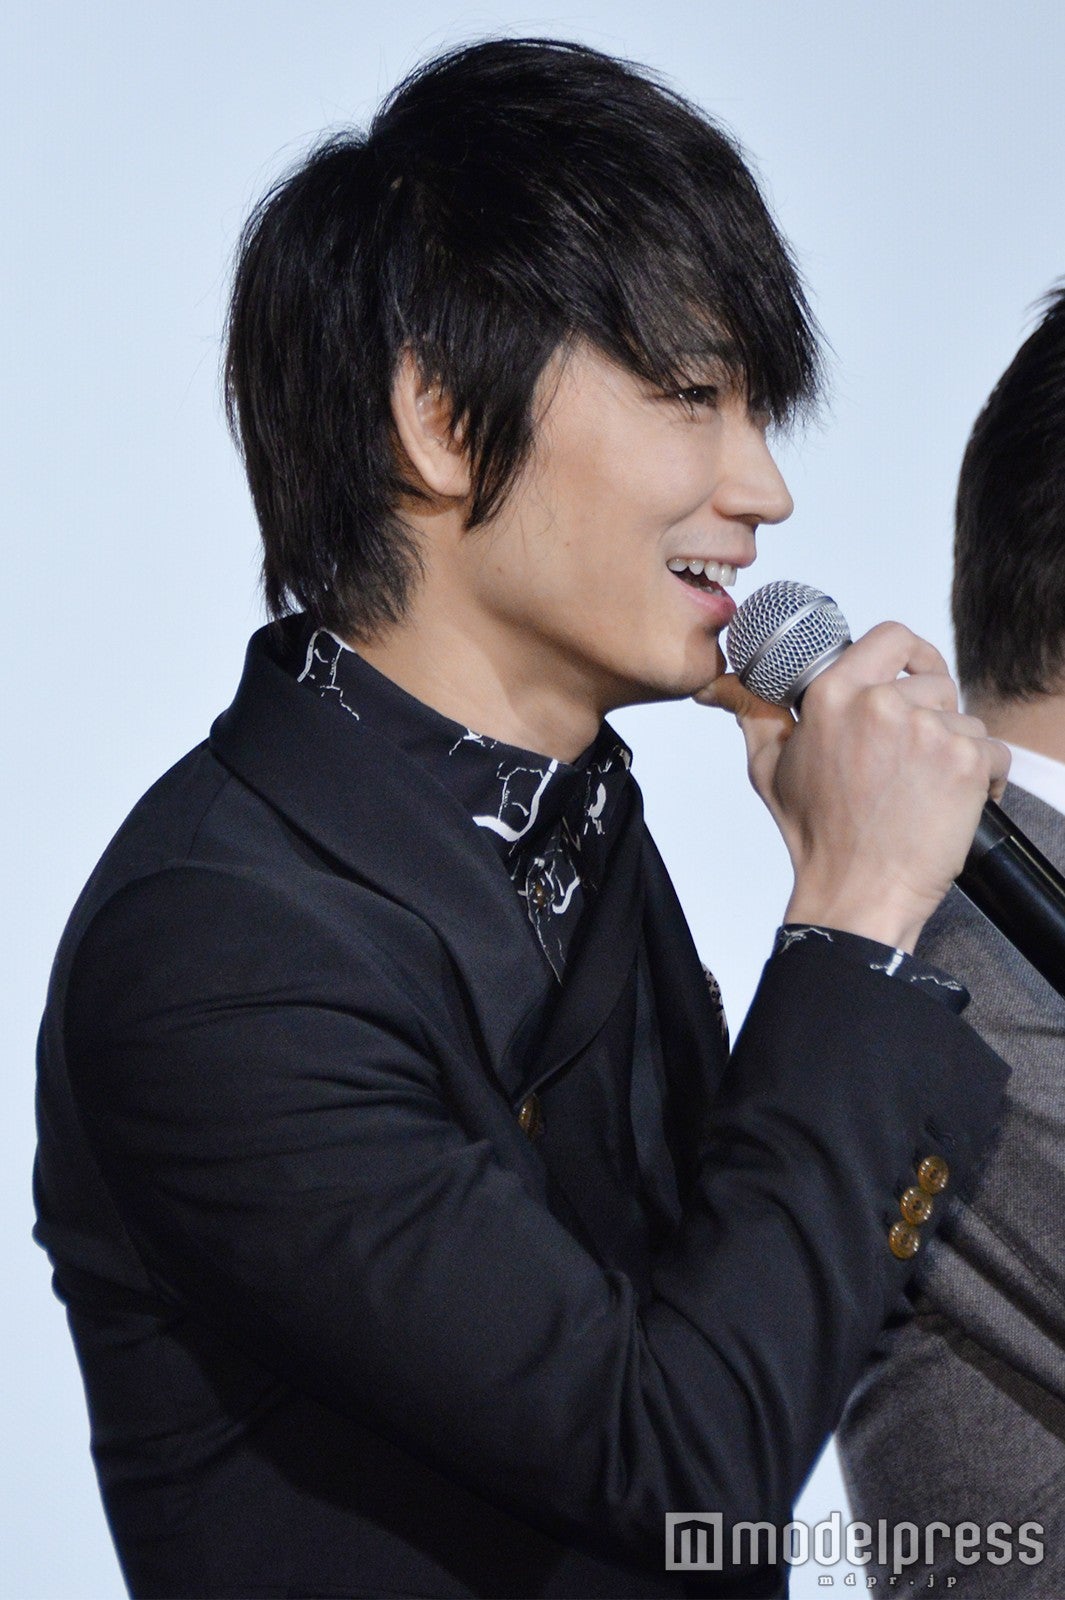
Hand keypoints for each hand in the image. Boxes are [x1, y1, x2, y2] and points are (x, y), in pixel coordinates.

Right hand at [696, 624, 1011, 950]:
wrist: (858, 893)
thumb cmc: (818, 839)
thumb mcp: (769, 770)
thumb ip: (758, 717)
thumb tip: (735, 686)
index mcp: (834, 695)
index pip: (891, 637)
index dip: (911, 653)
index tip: (916, 670)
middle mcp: (882, 704)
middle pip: (935, 683)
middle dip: (931, 718)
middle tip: (910, 762)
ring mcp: (928, 731)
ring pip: (965, 720)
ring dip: (955, 750)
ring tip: (926, 789)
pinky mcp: (966, 761)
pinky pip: (994, 751)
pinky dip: (986, 778)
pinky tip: (954, 803)